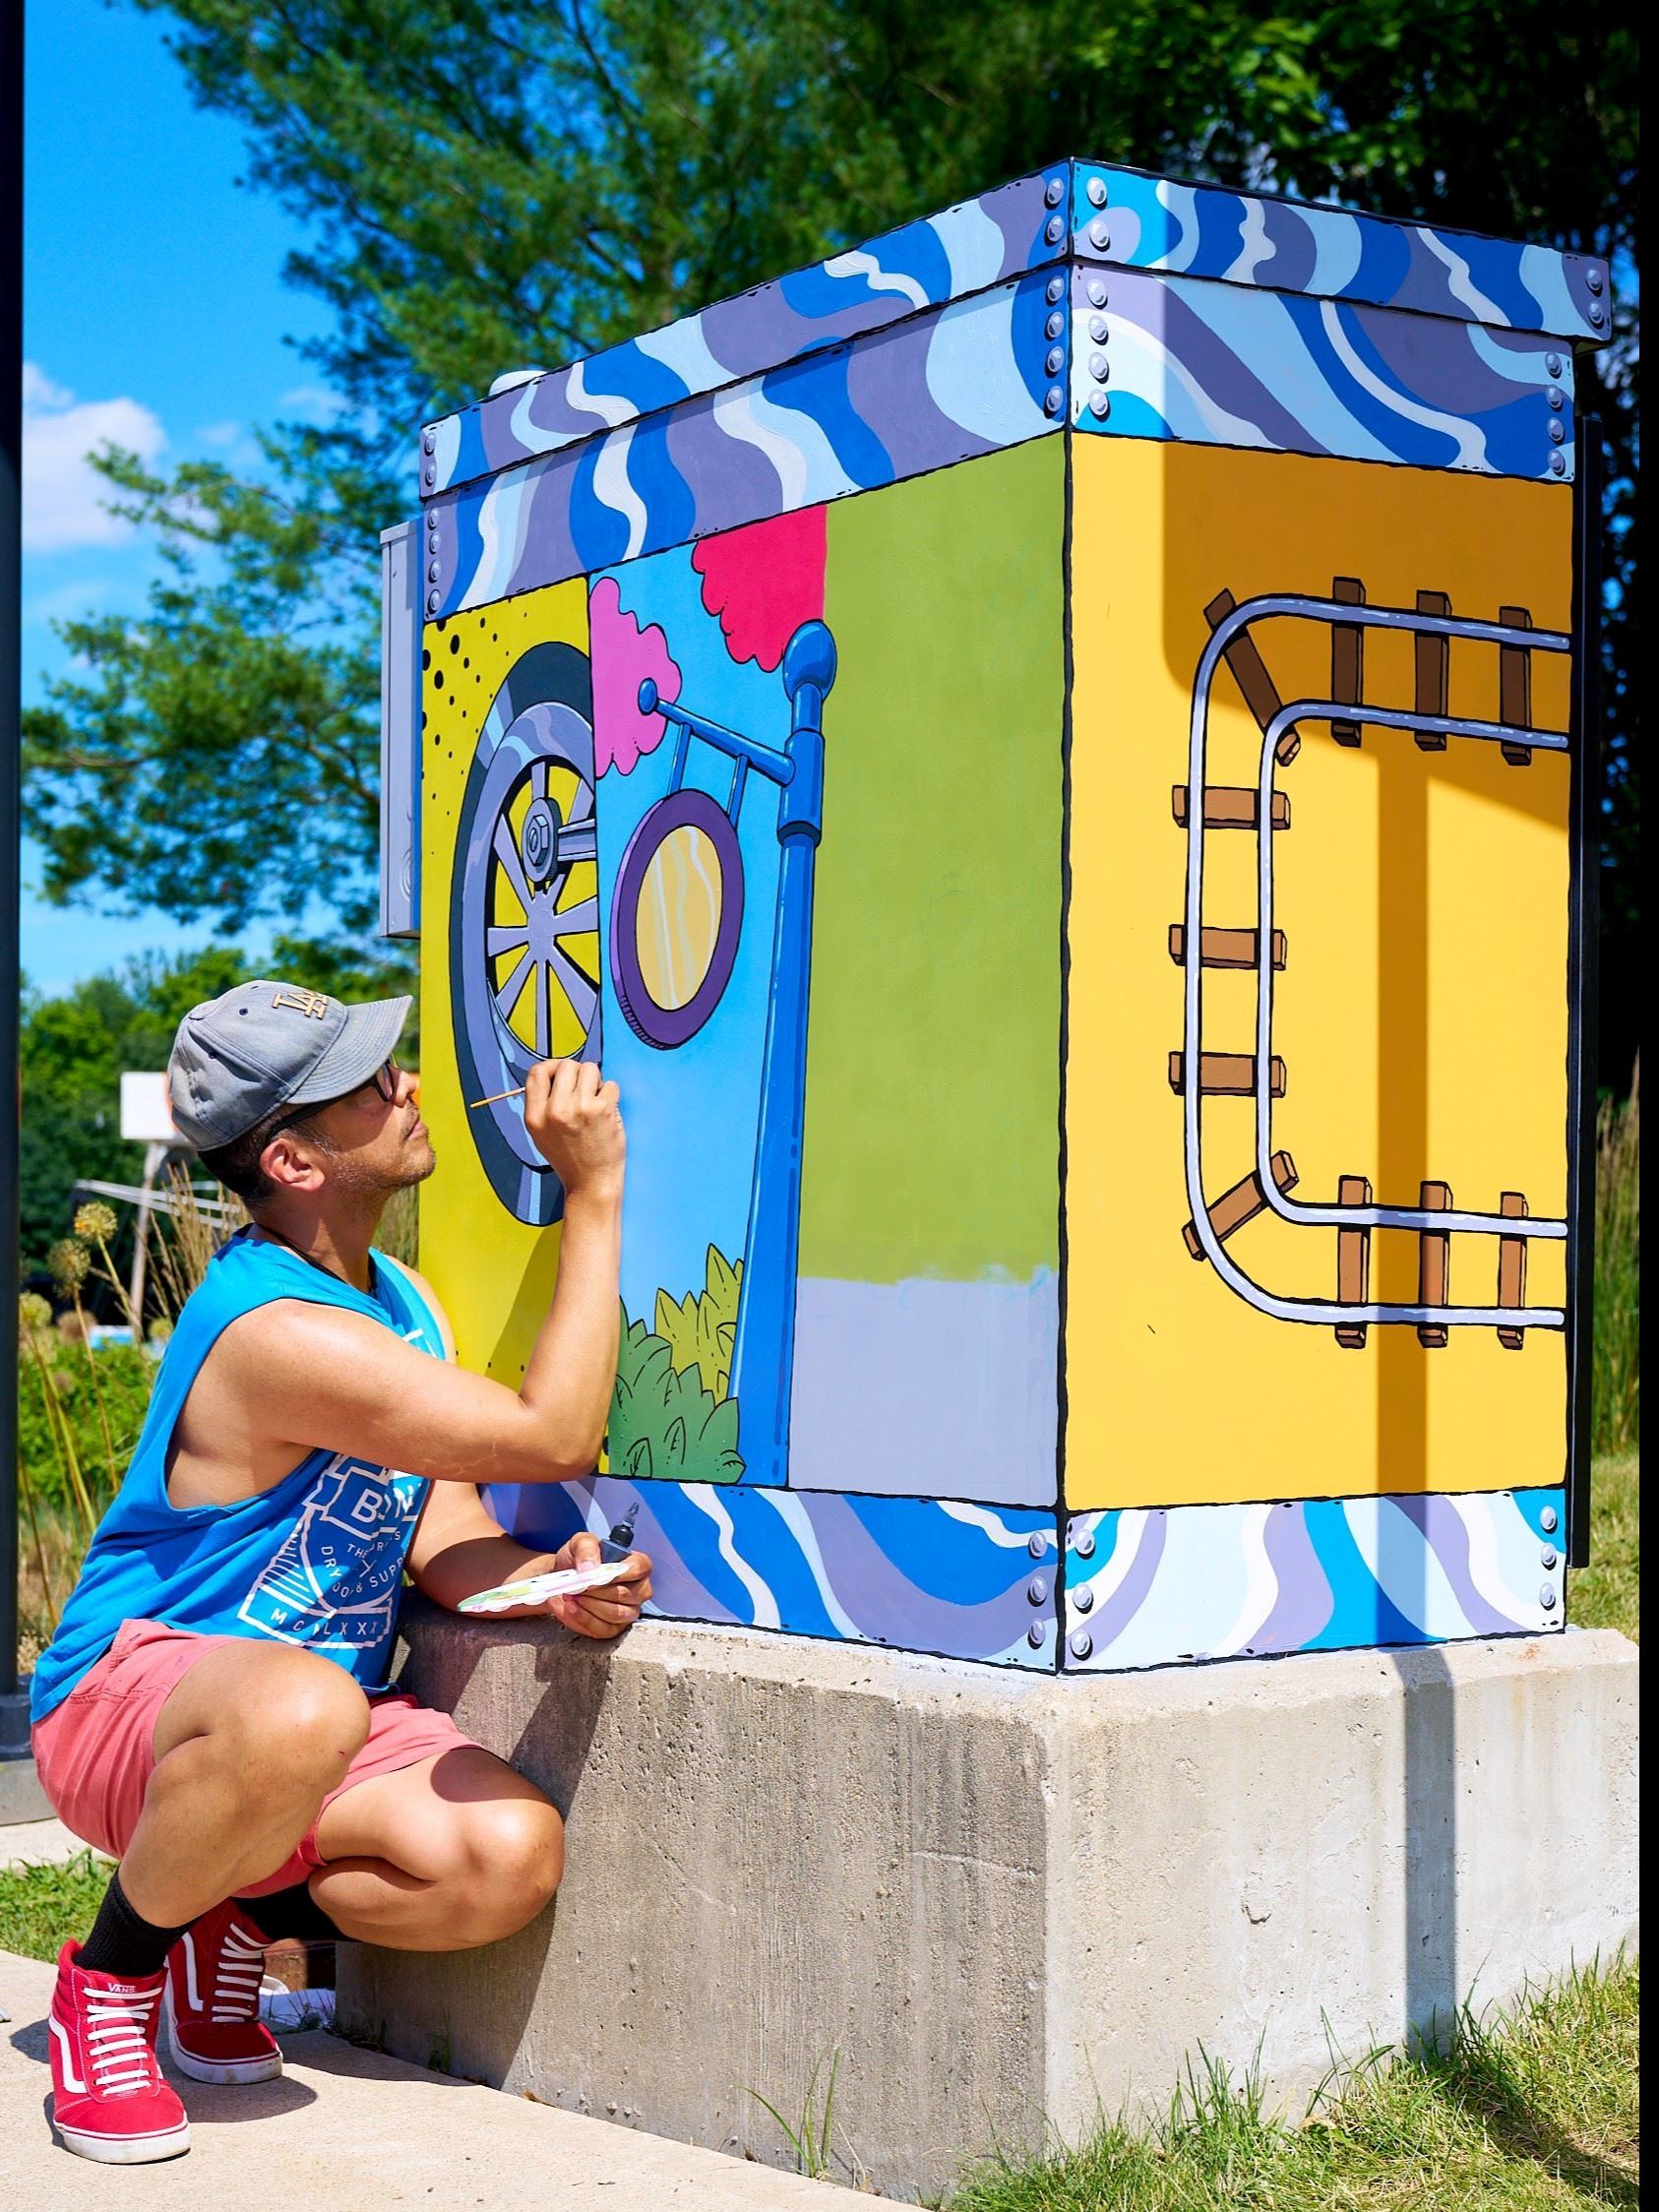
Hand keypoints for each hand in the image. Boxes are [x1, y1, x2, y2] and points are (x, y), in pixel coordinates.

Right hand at [524, 1058, 624, 1197]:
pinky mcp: (602, 1110)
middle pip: (566, 1065)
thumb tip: (555, 1073)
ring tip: (595, 1101)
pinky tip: (607, 1112)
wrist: (591, 1183)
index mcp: (535, 1116)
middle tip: (584, 1092)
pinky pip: (610, 1084)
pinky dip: (611, 1095)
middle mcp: (554, 1110)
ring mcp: (579, 1108)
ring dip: (596, 1081)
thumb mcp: (541, 1133)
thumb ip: (542, 1104)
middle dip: (578, 1073)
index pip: (536, 1072)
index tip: (563, 1075)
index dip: (552, 1067)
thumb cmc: (570, 1158)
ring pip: (590, 1069)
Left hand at [542, 1530, 652, 1639]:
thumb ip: (587, 1549)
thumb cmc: (578, 1559)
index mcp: (637, 1564)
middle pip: (624, 1595)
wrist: (563, 1578)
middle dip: (596, 1591)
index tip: (594, 1576)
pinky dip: (583, 1618)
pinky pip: (603, 1629)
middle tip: (577, 1585)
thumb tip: (592, 1569)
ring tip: (572, 1594)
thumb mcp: (580, 1543)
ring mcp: (629, 1611)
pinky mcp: (614, 1628)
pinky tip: (572, 1607)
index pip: (638, 1569)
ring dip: (589, 1604)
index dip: (616, 1574)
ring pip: (614, 1614)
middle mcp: (639, 1589)